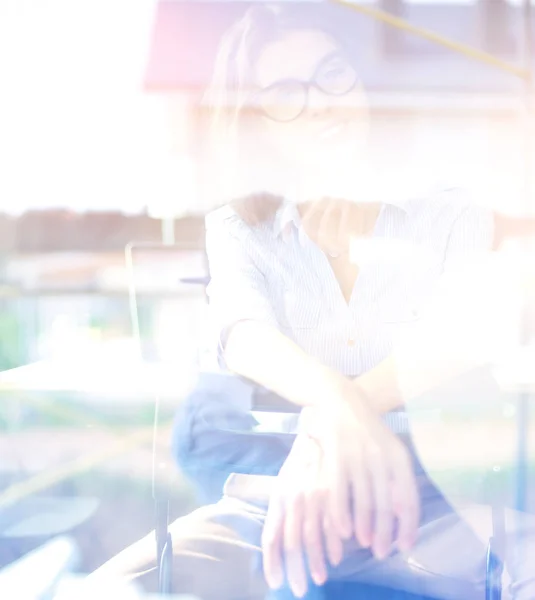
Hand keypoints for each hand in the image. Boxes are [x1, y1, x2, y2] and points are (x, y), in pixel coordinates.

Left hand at [262, 433, 343, 597]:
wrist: (319, 431)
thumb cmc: (300, 464)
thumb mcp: (285, 484)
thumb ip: (281, 512)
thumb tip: (280, 545)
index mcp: (279, 498)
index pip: (272, 536)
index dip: (273, 562)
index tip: (277, 581)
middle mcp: (294, 499)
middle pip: (291, 542)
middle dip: (295, 570)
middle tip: (299, 589)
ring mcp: (314, 497)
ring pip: (313, 537)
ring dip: (315, 562)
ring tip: (318, 578)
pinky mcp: (334, 493)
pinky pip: (333, 525)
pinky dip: (334, 545)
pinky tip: (337, 557)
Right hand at [308, 394, 419, 560]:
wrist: (338, 398)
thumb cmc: (365, 429)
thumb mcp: (386, 448)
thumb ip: (394, 477)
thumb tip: (402, 514)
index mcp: (399, 456)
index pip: (409, 497)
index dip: (408, 525)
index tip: (404, 546)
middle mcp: (382, 457)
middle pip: (386, 504)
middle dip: (384, 533)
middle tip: (380, 552)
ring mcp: (358, 455)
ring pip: (363, 500)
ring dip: (364, 527)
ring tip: (363, 543)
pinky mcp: (336, 453)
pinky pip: (339, 491)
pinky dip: (341, 513)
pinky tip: (342, 529)